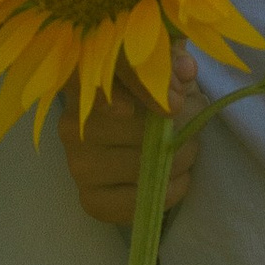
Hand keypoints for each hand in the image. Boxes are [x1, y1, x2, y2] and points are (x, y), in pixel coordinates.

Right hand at [56, 43, 200, 224]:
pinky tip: (176, 180)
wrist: (139, 140)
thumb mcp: (164, 69)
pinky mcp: (90, 198)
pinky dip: (166, 193)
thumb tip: (185, 69)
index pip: (109, 82)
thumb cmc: (152, 97)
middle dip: (176, 132)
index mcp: (84, 80)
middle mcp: (70, 122)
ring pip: (138, 166)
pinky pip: (134, 203)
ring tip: (188, 153)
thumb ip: (173, 60)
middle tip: (194, 131)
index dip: (146, 90)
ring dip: (177, 162)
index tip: (177, 103)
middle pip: (131, 129)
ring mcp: (77, 163)